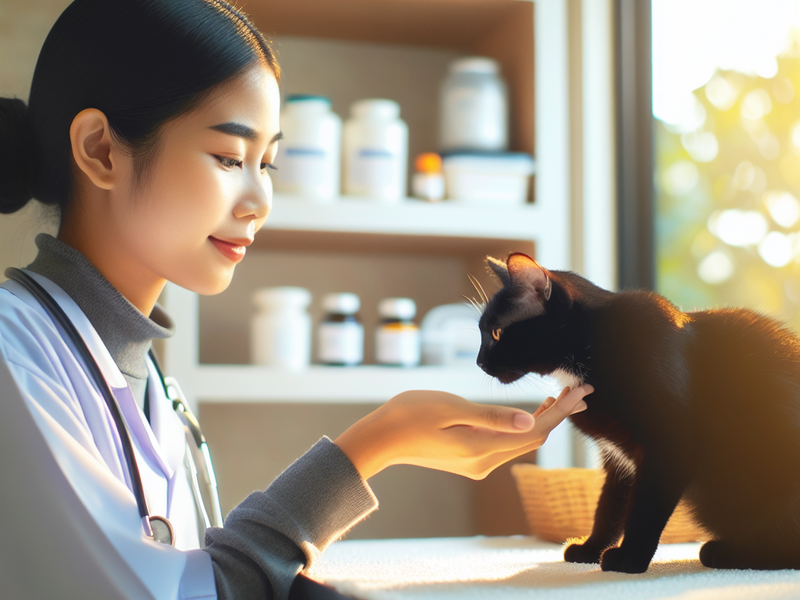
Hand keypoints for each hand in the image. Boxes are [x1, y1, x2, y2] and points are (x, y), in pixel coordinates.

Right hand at [335, 385, 592, 479]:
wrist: (378, 439)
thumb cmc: (409, 415)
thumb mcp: (450, 408)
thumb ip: (491, 415)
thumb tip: (531, 418)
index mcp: (482, 448)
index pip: (535, 429)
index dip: (562, 409)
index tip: (583, 389)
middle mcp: (484, 462)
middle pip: (534, 438)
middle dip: (559, 414)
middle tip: (579, 388)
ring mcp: (476, 463)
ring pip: (522, 442)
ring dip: (543, 419)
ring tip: (561, 395)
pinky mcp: (469, 459)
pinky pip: (507, 443)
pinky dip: (524, 426)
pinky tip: (529, 410)